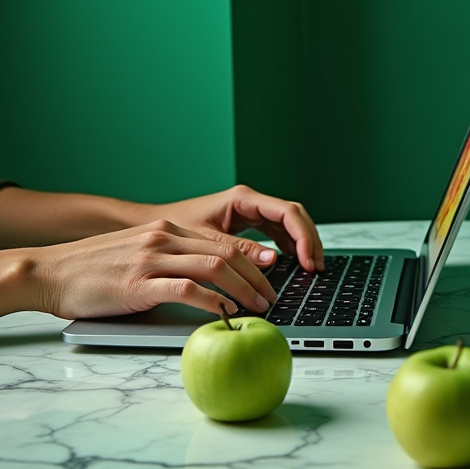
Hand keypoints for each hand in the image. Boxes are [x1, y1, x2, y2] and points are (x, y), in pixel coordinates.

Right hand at [31, 219, 277, 320]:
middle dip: (255, 276)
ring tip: (257, 309)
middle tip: (270, 298)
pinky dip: (213, 302)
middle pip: (225, 252)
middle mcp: (161, 238)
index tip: (269, 277)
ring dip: (243, 290)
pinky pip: (188, 289)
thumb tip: (206, 282)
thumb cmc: (91, 271)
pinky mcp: (139, 284)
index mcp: (164, 229)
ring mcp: (151, 260)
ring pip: (214, 267)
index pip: (221, 241)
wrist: (48, 273)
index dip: (251, 259)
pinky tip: (226, 314)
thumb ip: (168, 259)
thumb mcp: (136, 255)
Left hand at [149, 185, 323, 272]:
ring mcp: (251, 212)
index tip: (308, 261)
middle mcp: (250, 202)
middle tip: (316, 268)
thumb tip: (273, 259)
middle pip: (294, 216)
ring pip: (289, 224)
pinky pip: (278, 232)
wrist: (153, 227)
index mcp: (242, 199)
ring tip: (311, 269)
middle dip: (310, 240)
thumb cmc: (173, 229)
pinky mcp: (248, 224)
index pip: (287, 212)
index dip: (304, 236)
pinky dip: (290, 247)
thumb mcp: (207, 242)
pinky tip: (294, 264)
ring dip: (303, 244)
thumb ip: (239, 250)